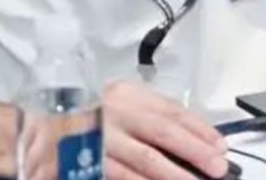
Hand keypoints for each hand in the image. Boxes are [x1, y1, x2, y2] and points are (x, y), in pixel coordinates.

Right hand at [101, 80, 226, 179]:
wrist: (45, 124)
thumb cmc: (89, 113)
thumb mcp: (120, 100)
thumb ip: (153, 112)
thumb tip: (196, 135)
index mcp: (126, 94)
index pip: (171, 110)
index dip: (199, 129)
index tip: (220, 146)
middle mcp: (114, 113)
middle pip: (162, 132)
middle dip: (194, 151)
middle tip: (218, 167)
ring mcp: (101, 139)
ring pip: (145, 160)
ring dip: (174, 175)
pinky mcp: (90, 163)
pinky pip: (123, 177)